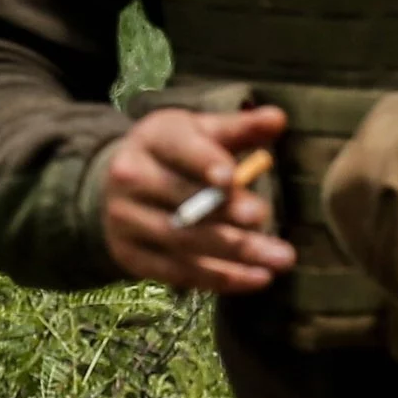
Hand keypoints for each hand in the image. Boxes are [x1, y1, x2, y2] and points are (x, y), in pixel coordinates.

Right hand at [103, 106, 294, 293]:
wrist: (118, 185)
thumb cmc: (174, 153)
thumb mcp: (201, 131)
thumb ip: (239, 128)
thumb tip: (278, 119)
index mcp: (151, 139)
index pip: (179, 150)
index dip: (205, 164)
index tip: (232, 178)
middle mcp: (129, 178)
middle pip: (184, 201)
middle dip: (228, 215)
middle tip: (266, 221)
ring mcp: (124, 220)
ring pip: (183, 241)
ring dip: (234, 254)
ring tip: (278, 261)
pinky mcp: (130, 255)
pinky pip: (178, 272)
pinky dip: (220, 278)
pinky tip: (257, 278)